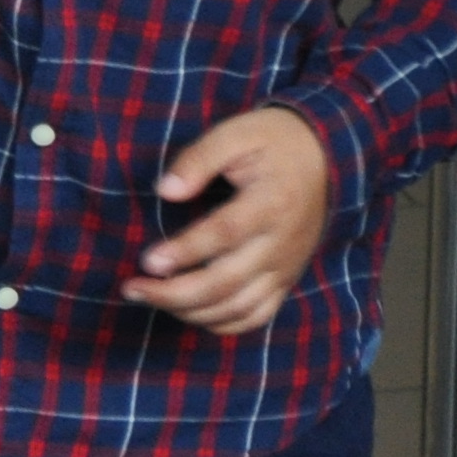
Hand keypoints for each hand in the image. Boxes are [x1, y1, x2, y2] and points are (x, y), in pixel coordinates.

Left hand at [126, 106, 333, 335]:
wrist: (326, 160)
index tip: (147, 261)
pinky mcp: (285, 280)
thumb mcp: (236, 134)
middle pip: (228, 281)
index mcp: (271, 203)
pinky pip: (256, 316)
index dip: (186, 251)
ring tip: (147, 298)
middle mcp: (281, 243)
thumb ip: (199, 159)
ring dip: (190, 311)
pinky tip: (186, 312)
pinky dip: (221, 323)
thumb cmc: (272, 143)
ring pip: (238, 307)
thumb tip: (165, 191)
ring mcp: (285, 267)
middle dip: (175, 293)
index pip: (225, 234)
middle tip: (131, 288)